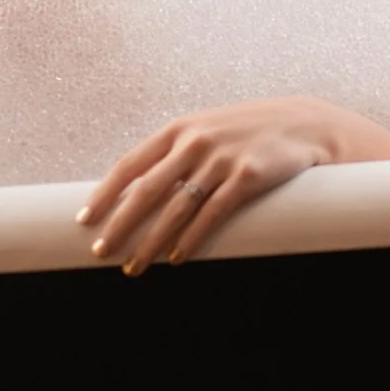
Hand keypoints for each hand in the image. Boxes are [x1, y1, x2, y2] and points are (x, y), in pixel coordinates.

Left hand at [76, 93, 389, 273]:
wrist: (305, 124)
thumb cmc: (250, 132)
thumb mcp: (208, 130)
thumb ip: (176, 153)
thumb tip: (139, 189)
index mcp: (179, 130)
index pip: (130, 164)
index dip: (104, 194)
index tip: (84, 219)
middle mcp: (195, 142)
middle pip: (145, 191)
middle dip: (120, 225)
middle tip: (101, 252)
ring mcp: (221, 159)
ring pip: (175, 209)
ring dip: (151, 242)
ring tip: (135, 266)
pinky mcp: (248, 177)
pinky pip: (211, 216)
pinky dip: (190, 240)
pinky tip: (176, 258)